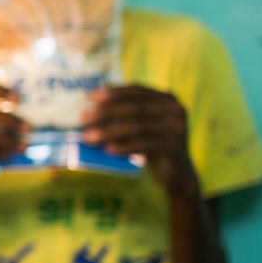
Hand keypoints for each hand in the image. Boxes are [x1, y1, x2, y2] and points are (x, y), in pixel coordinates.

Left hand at [82, 85, 198, 194]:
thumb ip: (126, 109)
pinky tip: (108, 150)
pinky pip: (145, 145)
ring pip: (137, 128)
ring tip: (89, 138)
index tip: (91, 98)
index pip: (137, 90)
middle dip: (105, 114)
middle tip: (83, 120)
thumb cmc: (152, 144)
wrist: (176, 172)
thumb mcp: (141, 124)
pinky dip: (124, 147)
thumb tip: (96, 96)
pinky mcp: (176, 148)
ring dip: (109, 132)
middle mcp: (176, 110)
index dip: (114, 93)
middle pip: (134, 109)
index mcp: (167, 98)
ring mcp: (178, 129)